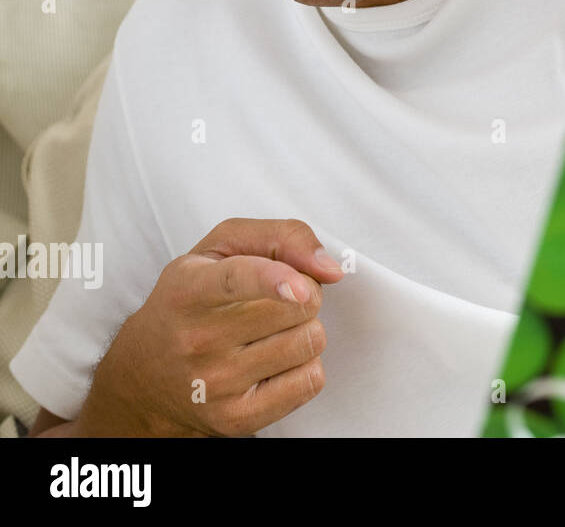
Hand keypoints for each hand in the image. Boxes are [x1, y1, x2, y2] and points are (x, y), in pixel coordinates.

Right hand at [76, 218, 345, 436]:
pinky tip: (273, 365)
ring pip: (310, 341)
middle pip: (299, 306)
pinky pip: (310, 381)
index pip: (236, 280)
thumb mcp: (221, 248)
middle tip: (273, 302)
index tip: (301, 289)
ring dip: (303, 331)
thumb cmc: (192, 299)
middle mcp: (197, 339)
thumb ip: (281, 237)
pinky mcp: (236, 418)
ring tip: (269, 333)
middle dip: (303, 296)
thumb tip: (330, 269)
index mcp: (189, 289)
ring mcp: (215, 384)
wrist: (143, 376)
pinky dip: (304, 367)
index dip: (274, 280)